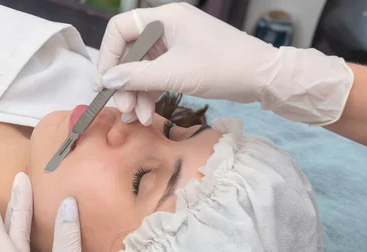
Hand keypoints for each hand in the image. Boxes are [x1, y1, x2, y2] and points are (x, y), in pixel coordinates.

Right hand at [96, 3, 352, 125]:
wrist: (262, 78)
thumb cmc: (221, 67)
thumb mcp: (174, 74)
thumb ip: (137, 77)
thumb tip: (106, 80)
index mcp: (164, 18)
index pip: (121, 29)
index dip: (108, 55)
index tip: (105, 82)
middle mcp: (167, 28)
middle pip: (130, 53)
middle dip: (123, 83)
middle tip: (122, 108)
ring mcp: (174, 46)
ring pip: (142, 69)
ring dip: (136, 94)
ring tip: (136, 118)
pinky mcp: (182, 62)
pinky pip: (156, 77)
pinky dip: (149, 95)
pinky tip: (146, 115)